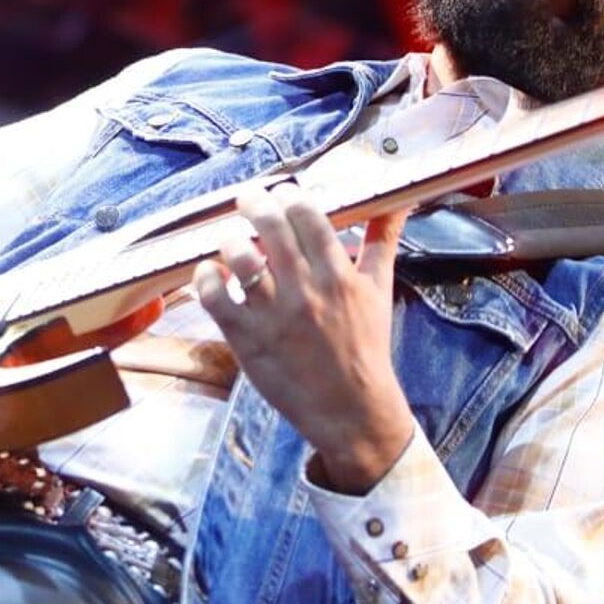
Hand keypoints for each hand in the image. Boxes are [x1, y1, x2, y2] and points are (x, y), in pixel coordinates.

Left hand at [195, 185, 416, 493]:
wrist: (352, 409)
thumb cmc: (365, 348)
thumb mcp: (379, 290)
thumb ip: (382, 240)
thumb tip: (397, 202)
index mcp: (338, 275)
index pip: (307, 214)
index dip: (289, 195)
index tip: (281, 193)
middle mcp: (306, 290)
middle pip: (270, 225)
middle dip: (253, 202)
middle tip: (247, 200)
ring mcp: (274, 315)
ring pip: (239, 256)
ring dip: (229, 238)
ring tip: (230, 238)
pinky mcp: (247, 339)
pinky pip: (214, 297)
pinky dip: (206, 277)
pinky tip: (212, 273)